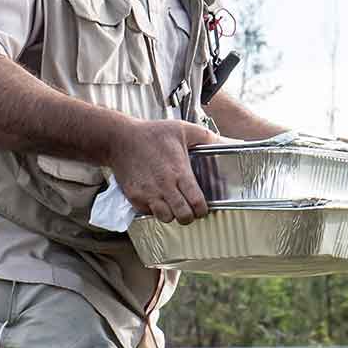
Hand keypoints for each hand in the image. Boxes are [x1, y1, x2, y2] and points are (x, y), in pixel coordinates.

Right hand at [107, 119, 230, 223]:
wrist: (120, 140)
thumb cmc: (152, 133)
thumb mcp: (182, 128)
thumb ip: (206, 136)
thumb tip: (227, 142)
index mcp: (179, 172)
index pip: (197, 203)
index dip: (203, 210)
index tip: (202, 207)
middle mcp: (164, 186)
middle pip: (183, 216)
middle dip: (189, 216)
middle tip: (189, 209)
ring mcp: (148, 193)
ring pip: (166, 218)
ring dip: (172, 215)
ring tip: (173, 206)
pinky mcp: (135, 197)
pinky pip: (149, 213)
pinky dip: (155, 210)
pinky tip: (157, 200)